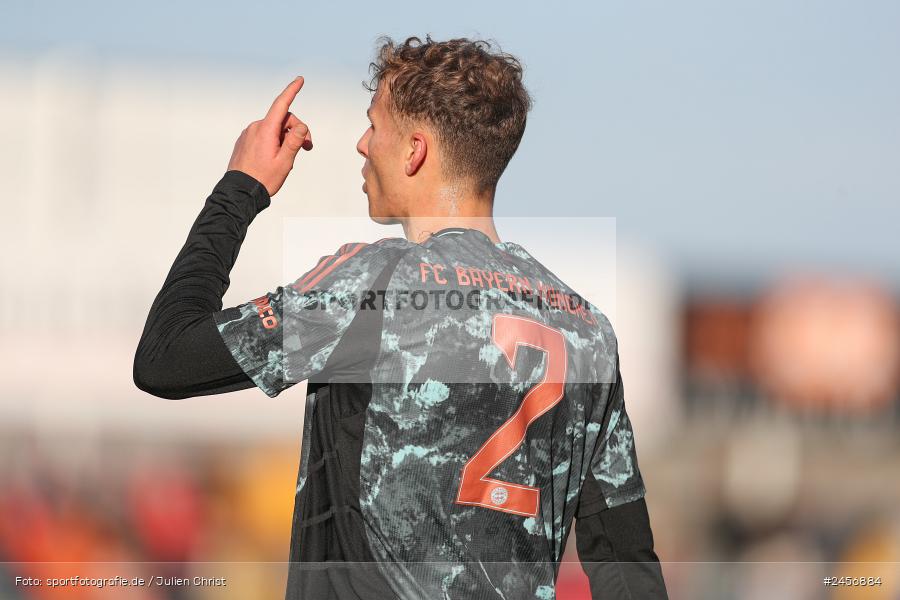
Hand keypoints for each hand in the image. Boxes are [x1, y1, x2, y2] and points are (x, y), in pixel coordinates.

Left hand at [227, 76, 313, 196]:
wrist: (239, 192)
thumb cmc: (263, 179)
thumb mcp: (284, 162)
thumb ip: (294, 141)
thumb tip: (301, 127)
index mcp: (265, 130)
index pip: (281, 104)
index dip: (292, 90)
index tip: (299, 80)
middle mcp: (255, 127)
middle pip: (282, 120)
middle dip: (297, 130)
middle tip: (307, 148)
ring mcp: (248, 134)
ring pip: (274, 129)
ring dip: (285, 138)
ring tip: (288, 158)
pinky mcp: (244, 141)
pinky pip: (264, 135)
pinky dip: (274, 142)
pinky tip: (275, 158)